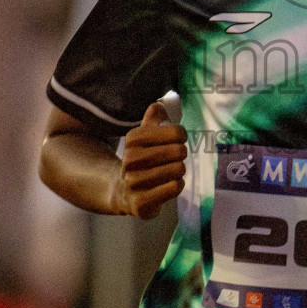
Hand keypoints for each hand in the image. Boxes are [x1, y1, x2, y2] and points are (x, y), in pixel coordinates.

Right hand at [115, 101, 187, 218]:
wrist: (125, 192)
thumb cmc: (143, 160)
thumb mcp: (145, 137)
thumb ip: (154, 119)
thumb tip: (159, 105)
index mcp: (133, 139)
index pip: (175, 132)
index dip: (181, 135)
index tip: (177, 140)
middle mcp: (130, 160)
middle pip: (178, 151)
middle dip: (181, 155)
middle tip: (175, 158)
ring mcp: (134, 182)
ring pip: (178, 170)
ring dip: (179, 171)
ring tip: (170, 172)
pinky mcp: (141, 202)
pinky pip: (174, 188)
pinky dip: (177, 185)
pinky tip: (169, 185)